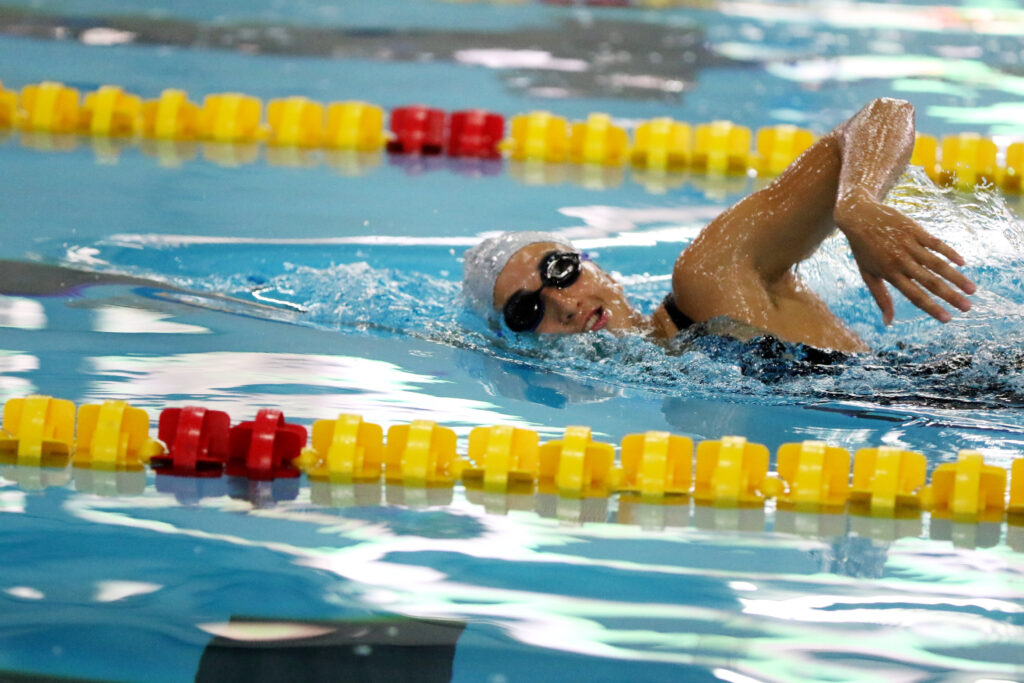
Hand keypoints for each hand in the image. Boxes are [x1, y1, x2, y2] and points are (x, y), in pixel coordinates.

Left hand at [835, 195, 975, 324]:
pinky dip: (950, 253)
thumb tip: (887, 323)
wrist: (859, 216)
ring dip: (956, 277)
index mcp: (890, 273)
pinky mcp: (915, 230)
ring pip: (937, 263)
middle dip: (950, 296)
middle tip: (968, 308)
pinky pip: (936, 243)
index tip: (948, 319)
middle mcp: (901, 260)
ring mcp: (909, 244)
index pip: (914, 295)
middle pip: (930, 281)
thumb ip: (880, 298)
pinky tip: (962, 263)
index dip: (931, 308)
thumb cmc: (863, 249)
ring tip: (972, 290)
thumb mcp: (868, 274)